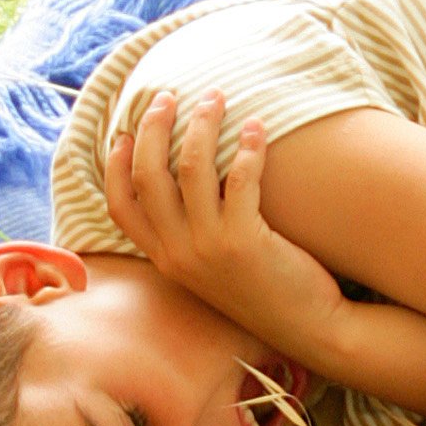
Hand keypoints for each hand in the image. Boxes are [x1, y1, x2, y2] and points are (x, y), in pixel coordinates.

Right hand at [99, 82, 354, 360]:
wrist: (308, 328)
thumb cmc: (263, 289)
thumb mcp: (211, 266)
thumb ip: (190, 232)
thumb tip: (185, 177)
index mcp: (165, 259)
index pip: (120, 206)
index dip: (117, 165)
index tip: (128, 131)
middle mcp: (178, 254)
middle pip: (149, 176)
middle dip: (156, 127)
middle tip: (170, 97)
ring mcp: (209, 249)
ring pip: (191, 168)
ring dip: (202, 124)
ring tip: (216, 98)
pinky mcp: (245, 242)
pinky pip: (240, 179)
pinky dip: (248, 146)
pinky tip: (258, 127)